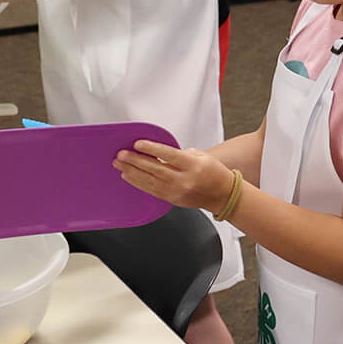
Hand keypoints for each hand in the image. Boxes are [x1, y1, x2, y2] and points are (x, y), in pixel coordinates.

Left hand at [115, 139, 237, 211]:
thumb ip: (180, 153)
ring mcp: (177, 191)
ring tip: (120, 164)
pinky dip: (138, 183)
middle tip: (122, 154)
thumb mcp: (201, 155)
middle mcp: (184, 180)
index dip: (152, 149)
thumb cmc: (213, 173)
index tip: (138, 144)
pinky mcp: (172, 199)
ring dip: (132, 172)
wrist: (223, 195)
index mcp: (193, 166)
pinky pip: (151, 190)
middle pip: (155, 169)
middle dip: (136, 161)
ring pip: (150, 181)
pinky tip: (128, 176)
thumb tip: (158, 152)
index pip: (169, 155)